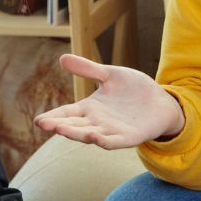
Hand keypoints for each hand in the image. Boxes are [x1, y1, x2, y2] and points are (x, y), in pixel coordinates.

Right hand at [35, 54, 185, 147]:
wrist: (161, 101)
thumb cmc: (133, 89)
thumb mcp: (110, 75)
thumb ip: (88, 69)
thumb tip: (62, 58)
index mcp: (90, 108)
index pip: (67, 113)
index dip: (53, 117)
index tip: (38, 121)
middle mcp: (97, 122)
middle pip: (75, 126)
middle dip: (60, 125)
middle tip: (44, 124)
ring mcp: (112, 131)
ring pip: (90, 135)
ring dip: (77, 134)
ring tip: (62, 129)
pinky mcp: (129, 138)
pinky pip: (114, 142)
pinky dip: (104, 140)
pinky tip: (95, 137)